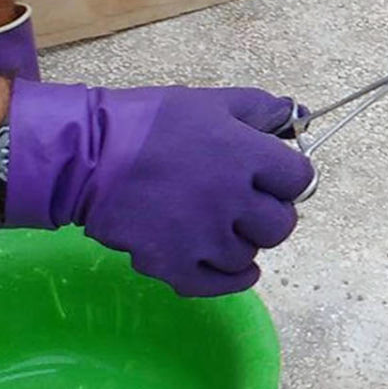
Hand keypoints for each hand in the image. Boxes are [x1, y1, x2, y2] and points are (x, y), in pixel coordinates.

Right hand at [1, 79, 314, 296]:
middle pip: (280, 225)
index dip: (287, 177)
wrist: (88, 157)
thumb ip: (258, 109)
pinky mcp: (175, 266)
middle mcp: (232, 201)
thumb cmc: (149, 123)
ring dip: (239, 242)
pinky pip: (219, 285)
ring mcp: (204, 238)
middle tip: (245, 204)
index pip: (299, 179)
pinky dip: (229, 279)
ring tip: (216, 225)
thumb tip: (295, 113)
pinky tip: (228, 265)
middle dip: (268, 214)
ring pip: (248, 255)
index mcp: (245, 156)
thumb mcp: (208, 103)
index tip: (270, 176)